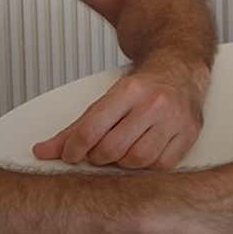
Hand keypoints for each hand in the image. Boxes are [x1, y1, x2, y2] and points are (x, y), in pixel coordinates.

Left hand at [31, 62, 207, 169]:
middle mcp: (154, 103)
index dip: (75, 148)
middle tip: (97, 153)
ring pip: (137, 160)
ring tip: (121, 151)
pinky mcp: (190, 133)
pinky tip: (143, 153)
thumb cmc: (142, 86)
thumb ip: (75, 128)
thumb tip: (42, 152)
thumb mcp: (107, 98)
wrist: (180, 68)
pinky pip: (162, 165)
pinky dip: (148, 166)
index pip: (93, 127)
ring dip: (123, 162)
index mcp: (129, 89)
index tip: (70, 155)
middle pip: (113, 148)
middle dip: (98, 156)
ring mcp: (175, 119)